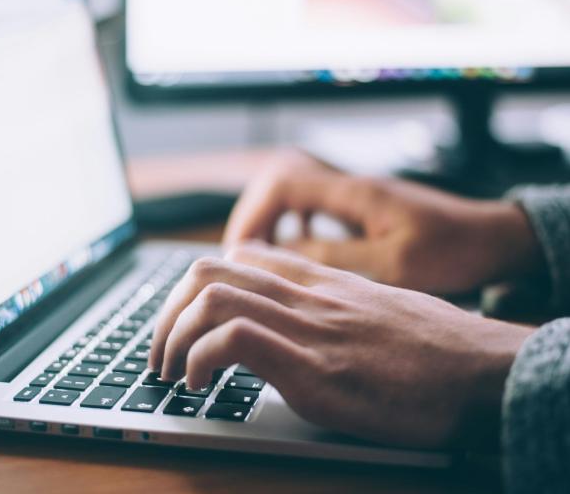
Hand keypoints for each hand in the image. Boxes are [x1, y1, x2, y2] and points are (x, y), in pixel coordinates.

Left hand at [150, 242, 532, 448]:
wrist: (482, 371)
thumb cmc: (434, 348)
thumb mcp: (376, 309)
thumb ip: (332, 306)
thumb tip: (302, 322)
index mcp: (319, 283)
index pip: (240, 257)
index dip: (198, 285)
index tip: (186, 319)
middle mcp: (306, 296)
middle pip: (209, 270)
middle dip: (167, 311)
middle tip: (161, 350)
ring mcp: (307, 327)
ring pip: (211, 296)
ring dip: (172, 336)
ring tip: (170, 371)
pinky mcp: (313, 368)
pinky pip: (233, 339)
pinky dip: (200, 359)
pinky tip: (199, 385)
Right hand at [223, 150, 542, 294]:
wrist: (491, 238)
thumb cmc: (452, 250)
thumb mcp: (394, 264)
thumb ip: (336, 257)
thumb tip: (284, 255)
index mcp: (355, 193)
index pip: (283, 183)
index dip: (253, 214)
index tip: (241, 250)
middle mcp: (350, 186)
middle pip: (279, 181)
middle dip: (253, 216)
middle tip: (241, 255)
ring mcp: (355, 195)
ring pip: (292, 192)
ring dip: (270, 220)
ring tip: (260, 255)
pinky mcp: (361, 207)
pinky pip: (312, 206)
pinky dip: (293, 224)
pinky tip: (294, 248)